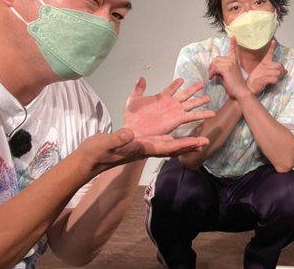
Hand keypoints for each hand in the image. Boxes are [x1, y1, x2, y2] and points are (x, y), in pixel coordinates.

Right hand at [81, 128, 209, 174]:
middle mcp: (145, 149)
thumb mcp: (106, 144)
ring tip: (196, 139)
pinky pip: (158, 140)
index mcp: (142, 149)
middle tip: (206, 141)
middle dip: (189, 145)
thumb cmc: (96, 153)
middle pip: (172, 148)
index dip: (184, 145)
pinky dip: (169, 137)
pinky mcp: (137, 144)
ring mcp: (142, 147)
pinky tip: (174, 136)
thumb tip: (130, 134)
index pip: (168, 148)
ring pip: (167, 144)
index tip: (199, 143)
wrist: (87, 160)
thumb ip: (118, 139)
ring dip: (182, 142)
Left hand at [124, 77, 214, 136]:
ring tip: (208, 98)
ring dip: (199, 101)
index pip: (170, 89)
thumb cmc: (131, 118)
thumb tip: (142, 77)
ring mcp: (175, 111)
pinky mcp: (178, 120)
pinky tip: (210, 113)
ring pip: (191, 104)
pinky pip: (191, 116)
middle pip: (185, 94)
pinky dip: (201, 114)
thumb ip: (139, 88)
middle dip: (193, 89)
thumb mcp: (133, 100)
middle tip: (202, 83)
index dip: (175, 84)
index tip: (181, 79)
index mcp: (161, 98)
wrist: (133, 131)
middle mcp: (170, 104)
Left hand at [208, 37, 250, 99]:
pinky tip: (212, 78)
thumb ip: (222, 68)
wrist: (240, 91)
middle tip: (211, 73)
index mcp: (234, 61)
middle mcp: (232, 60)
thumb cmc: (233, 85)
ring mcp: (230, 64)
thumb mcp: (227, 74)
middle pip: (216, 58)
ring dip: (211, 70)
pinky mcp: (227, 68)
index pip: (233, 50)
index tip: (232, 36)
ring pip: (214, 63)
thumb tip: (214, 68)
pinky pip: (214, 68)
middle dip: (212, 66)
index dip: (232, 43)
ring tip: (211, 76)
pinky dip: (211, 73)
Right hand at [245, 40, 286, 95]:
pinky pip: (275, 79)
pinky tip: (273, 82)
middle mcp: (264, 66)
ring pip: (278, 72)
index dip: (271, 47)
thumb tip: (285, 70)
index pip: (268, 54)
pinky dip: (276, 81)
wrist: (248, 86)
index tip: (273, 41)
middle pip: (279, 65)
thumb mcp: (263, 71)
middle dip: (282, 71)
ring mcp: (264, 72)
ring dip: (279, 77)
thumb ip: (273, 70)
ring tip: (276, 79)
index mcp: (263, 63)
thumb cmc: (257, 79)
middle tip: (280, 75)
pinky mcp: (263, 79)